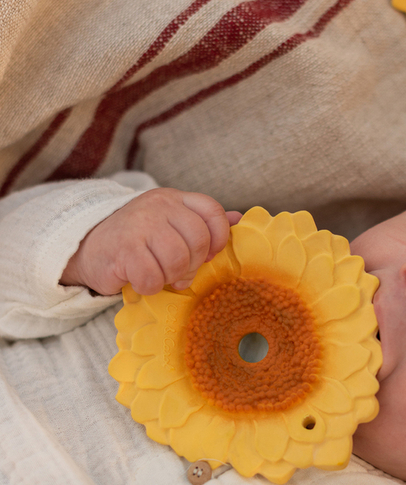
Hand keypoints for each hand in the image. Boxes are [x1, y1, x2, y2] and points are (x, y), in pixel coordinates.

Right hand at [60, 188, 241, 294]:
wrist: (87, 246)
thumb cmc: (137, 239)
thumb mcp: (171, 224)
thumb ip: (203, 222)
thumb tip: (239, 219)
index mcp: (174, 199)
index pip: (212, 211)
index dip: (218, 238)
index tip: (209, 255)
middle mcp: (158, 206)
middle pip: (199, 240)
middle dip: (193, 264)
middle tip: (178, 271)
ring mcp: (140, 224)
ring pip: (178, 259)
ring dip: (171, 276)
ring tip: (159, 275)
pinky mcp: (123, 248)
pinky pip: (152, 276)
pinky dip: (149, 286)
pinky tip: (140, 280)